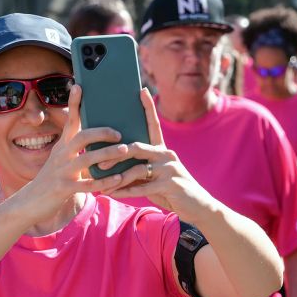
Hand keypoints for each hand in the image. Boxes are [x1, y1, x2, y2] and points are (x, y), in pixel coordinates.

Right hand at [15, 85, 126, 221]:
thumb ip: (74, 148)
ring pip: (88, 159)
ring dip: (108, 154)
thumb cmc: (51, 179)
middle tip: (119, 133)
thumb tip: (95, 136)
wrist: (30, 202)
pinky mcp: (65, 189)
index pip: (69, 120)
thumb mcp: (59, 159)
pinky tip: (119, 179)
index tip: (79, 85)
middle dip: (102, 132)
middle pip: (82, 137)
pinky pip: (89, 184)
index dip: (74, 103)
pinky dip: (105, 181)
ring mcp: (63, 172)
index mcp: (62, 146)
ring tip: (125, 151)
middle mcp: (62, 155)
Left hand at [102, 89, 216, 221]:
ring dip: (117, 178)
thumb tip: (112, 164)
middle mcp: (167, 154)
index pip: (154, 124)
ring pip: (137, 169)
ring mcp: (170, 169)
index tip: (141, 90)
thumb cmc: (171, 190)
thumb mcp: (156, 176)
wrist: (198, 206)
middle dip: (115, 154)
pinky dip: (124, 191)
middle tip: (97, 162)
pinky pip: (142, 187)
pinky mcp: (171, 184)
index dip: (148, 107)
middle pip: (136, 147)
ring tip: (102, 184)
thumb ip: (139, 168)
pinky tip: (112, 193)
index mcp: (163, 149)